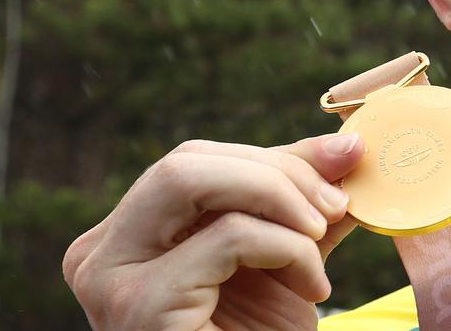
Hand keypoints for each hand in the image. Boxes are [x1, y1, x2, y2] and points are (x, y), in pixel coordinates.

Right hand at [63, 133, 365, 330]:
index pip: (196, 162)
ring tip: (321, 238)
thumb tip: (349, 143)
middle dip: (276, 171)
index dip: (273, 159)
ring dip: (279, 197)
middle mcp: (101, 254)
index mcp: (127, 237)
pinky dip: (287, 248)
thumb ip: (303, 205)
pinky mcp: (140, 306)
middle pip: (186, 161)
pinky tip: (312, 288)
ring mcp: (109, 280)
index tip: (342, 166)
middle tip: (335, 203)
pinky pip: (229, 237)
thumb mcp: (284, 261)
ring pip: (190, 178)